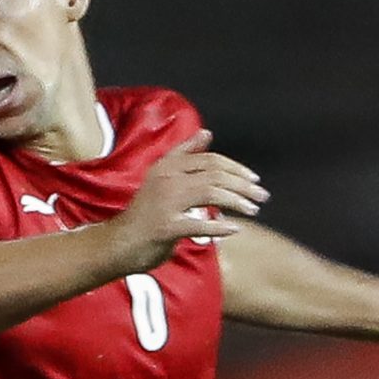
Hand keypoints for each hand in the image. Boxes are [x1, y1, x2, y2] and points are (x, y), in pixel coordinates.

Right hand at [104, 130, 265, 274]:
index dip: (235, 168)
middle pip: (214, 175)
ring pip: (211, 194)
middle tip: (261, 196)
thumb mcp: (162, 177)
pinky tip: (235, 229)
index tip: (253, 179)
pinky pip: (200, 224)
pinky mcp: (166, 227)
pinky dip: (220, 227)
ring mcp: (165, 203)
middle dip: (242, 185)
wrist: (116, 245)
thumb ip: (184, 155)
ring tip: (252, 210)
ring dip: (237, 202)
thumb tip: (207, 133)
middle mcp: (166, 180)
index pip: (209, 160)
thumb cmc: (144, 214)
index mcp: (166, 167)